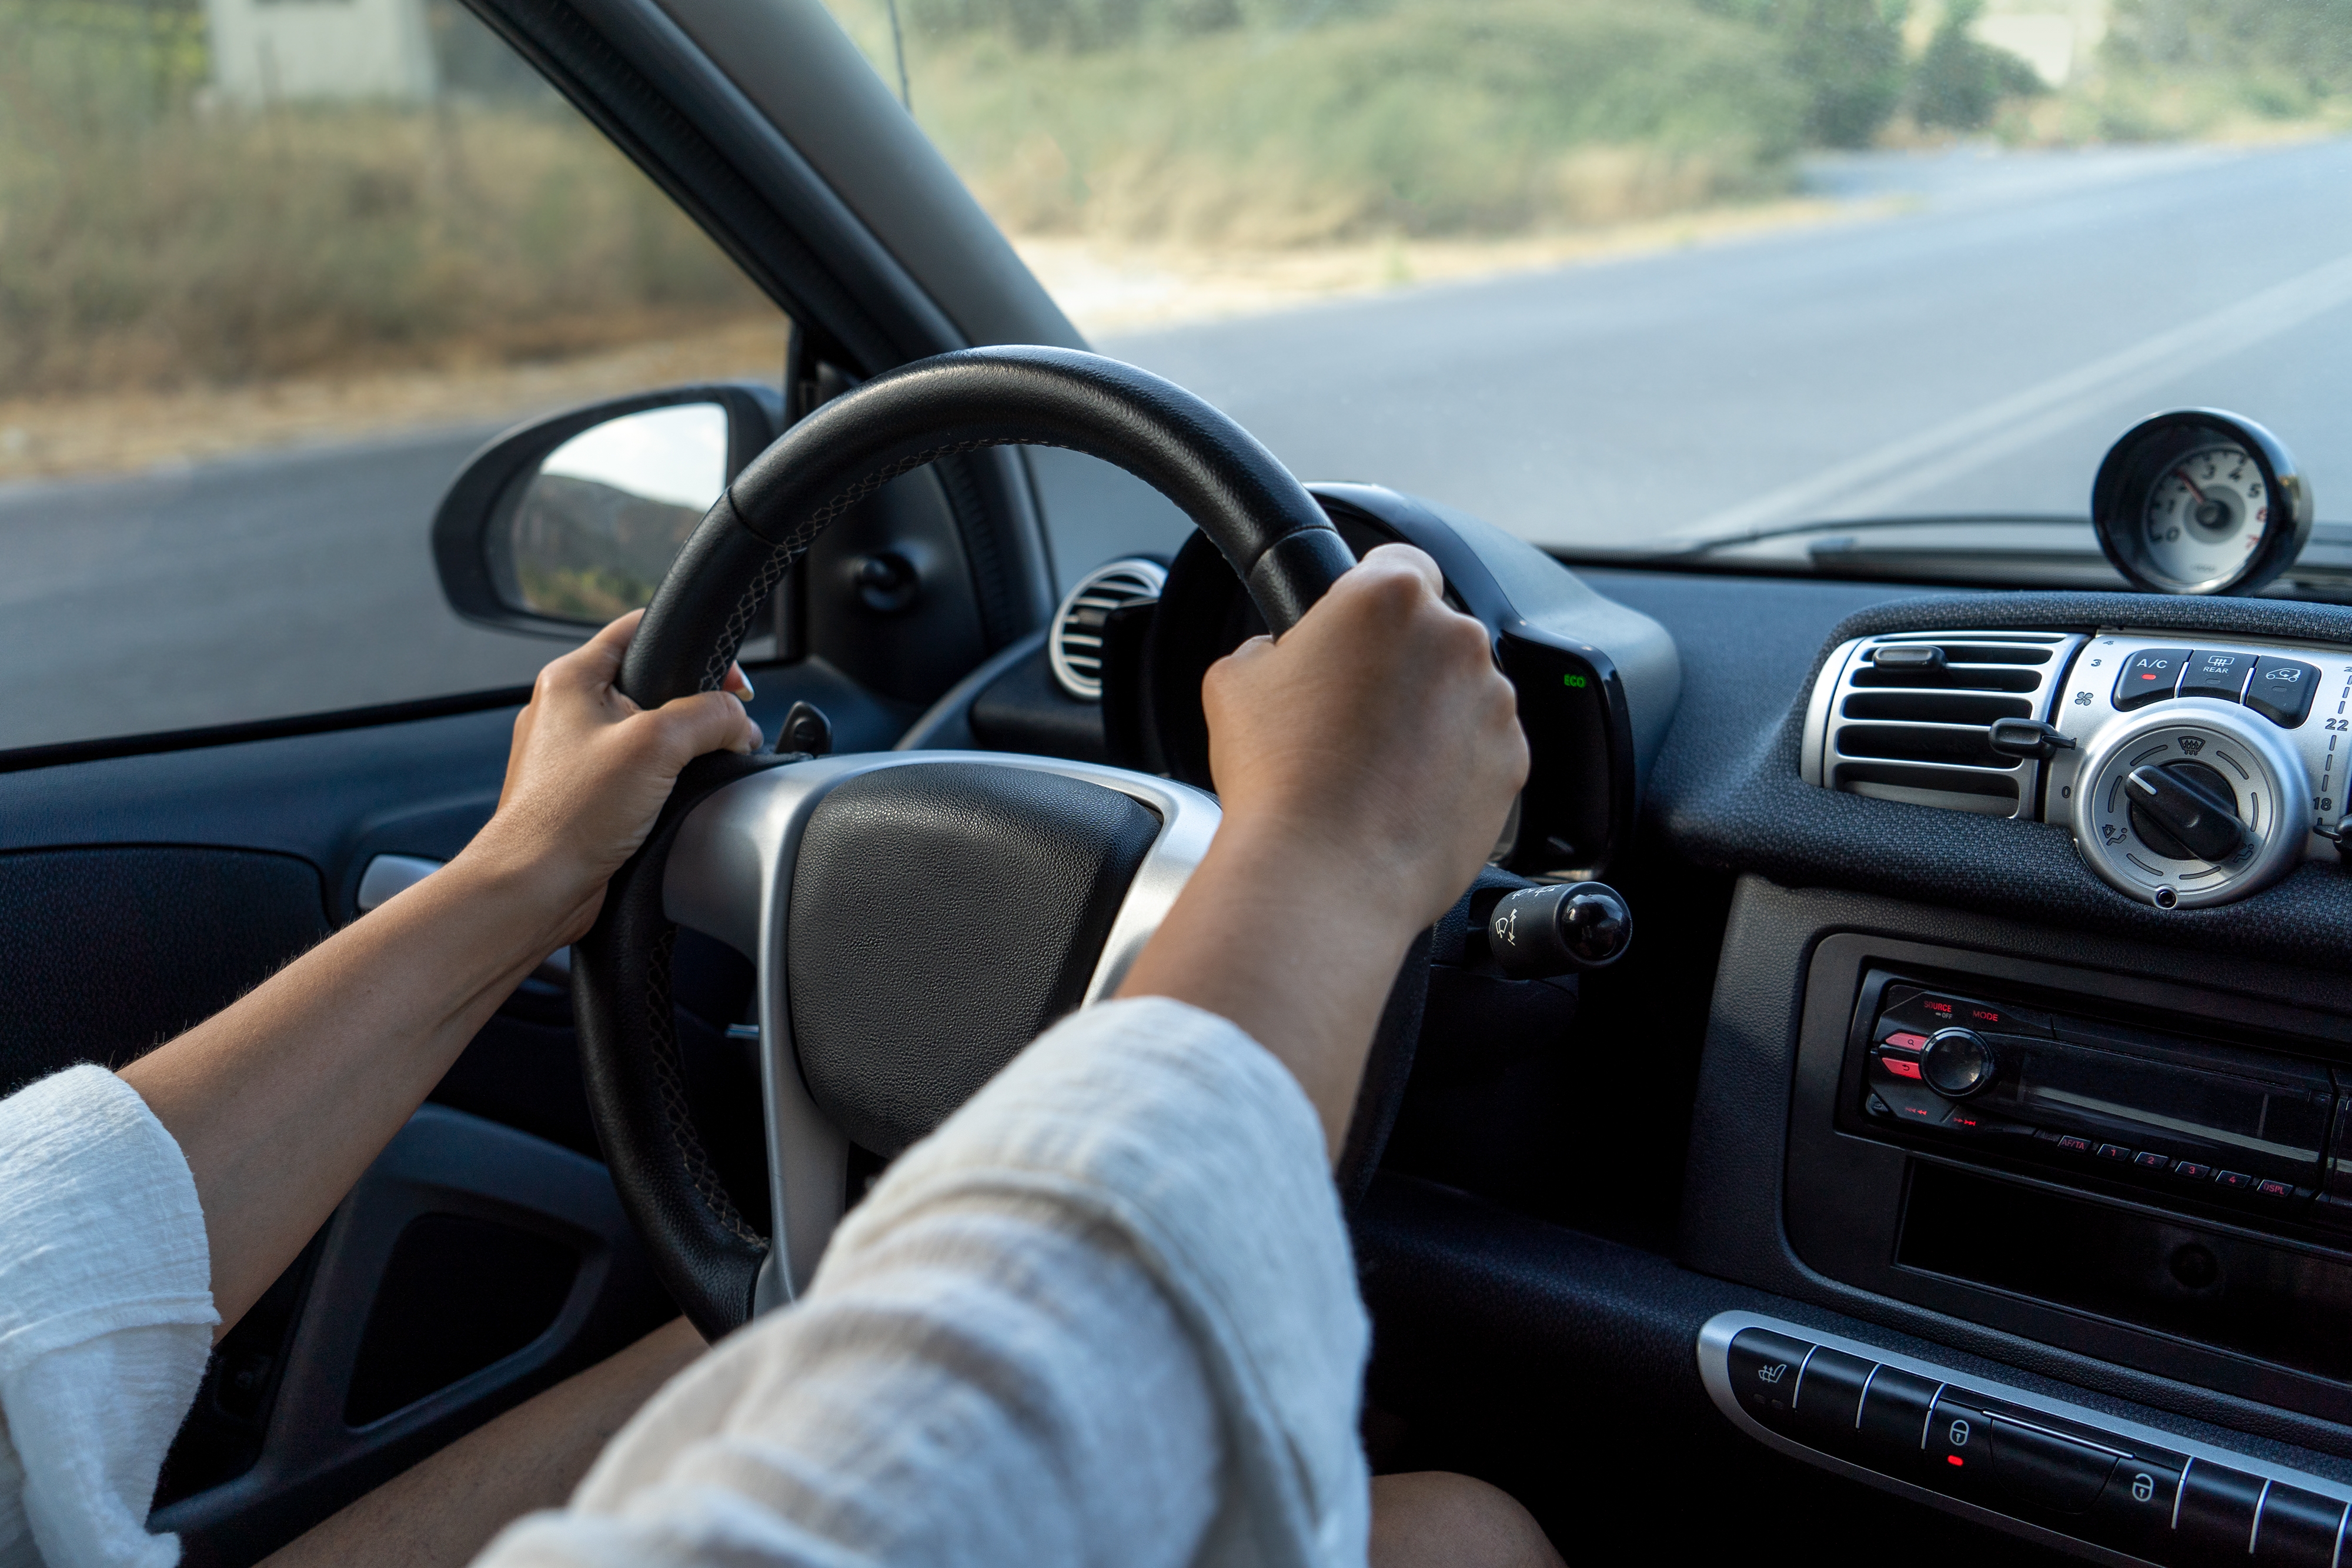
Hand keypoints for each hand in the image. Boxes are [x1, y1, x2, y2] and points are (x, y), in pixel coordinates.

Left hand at [469, 610, 763, 941]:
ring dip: (680, 751)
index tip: (730, 678)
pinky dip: (662, 783)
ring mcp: (572, 755)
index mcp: (570, 679)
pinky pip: (636, 774)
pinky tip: (673, 803)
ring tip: (695, 772)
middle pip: (651, 685)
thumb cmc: (568, 815)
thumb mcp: (656, 746)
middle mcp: (565, 711)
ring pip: (646, 734)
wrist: (534, 888)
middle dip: (695, 708)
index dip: (692, 644)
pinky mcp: (583, 795)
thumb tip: (740, 720)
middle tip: (721, 731)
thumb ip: (709, 717)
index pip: (639, 630)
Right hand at [1121, 544, 1526, 1154]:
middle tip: (1346, 713)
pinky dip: (1452, 767)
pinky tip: (1399, 797)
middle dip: (1398, 664)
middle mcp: (1454, 639)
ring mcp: (1491, 704)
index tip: (1354, 630)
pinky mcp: (1510, 764)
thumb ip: (1270, 647)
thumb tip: (1281, 656)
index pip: (1397, 559)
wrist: (1323, 874)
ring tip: (1370, 766)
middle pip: (1432, 632)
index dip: (1369, 596)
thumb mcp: (1235, 682)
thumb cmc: (1279, 778)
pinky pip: (1480, 750)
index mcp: (1388, 597)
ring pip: (1460, 692)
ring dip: (1427, 716)